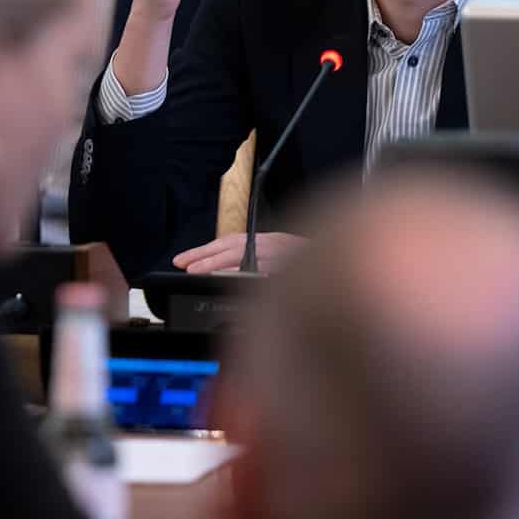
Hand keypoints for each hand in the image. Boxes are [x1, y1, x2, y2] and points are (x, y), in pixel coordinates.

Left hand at [173, 232, 306, 274]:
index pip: (229, 242)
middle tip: (183, 264)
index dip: (204, 250)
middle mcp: (271, 244)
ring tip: (196, 271)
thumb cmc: (307, 263)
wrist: (336, 261)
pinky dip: (243, 274)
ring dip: (218, 264)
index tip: (182, 259)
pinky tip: (227, 278)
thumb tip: (224, 273)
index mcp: (266, 241)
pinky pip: (261, 272)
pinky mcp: (288, 270)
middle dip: (204, 256)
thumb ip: (252, 263)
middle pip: (231, 247)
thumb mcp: (278, 257)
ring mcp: (280, 257)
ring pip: (244, 258)